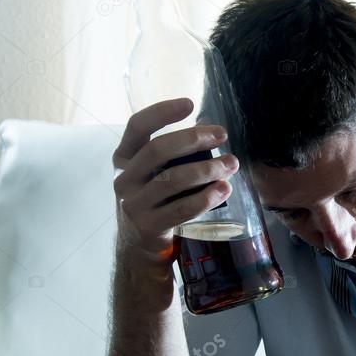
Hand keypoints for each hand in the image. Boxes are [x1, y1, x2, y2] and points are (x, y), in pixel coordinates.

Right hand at [112, 97, 238, 264]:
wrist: (139, 251)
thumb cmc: (156, 205)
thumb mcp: (155, 177)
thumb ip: (173, 157)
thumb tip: (212, 134)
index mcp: (124, 160)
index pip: (136, 127)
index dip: (161, 112)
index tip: (190, 103)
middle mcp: (124, 180)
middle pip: (157, 150)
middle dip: (193, 139)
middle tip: (222, 135)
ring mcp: (133, 205)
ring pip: (172, 180)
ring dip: (207, 169)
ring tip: (231, 164)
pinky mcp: (148, 228)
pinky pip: (181, 209)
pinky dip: (205, 197)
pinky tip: (223, 189)